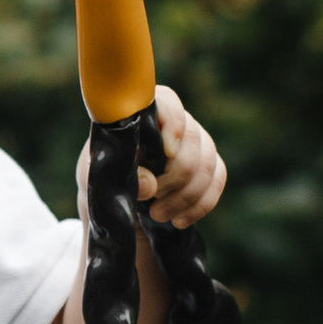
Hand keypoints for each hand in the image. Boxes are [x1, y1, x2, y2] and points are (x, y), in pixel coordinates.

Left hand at [74, 83, 226, 231]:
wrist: (120, 208)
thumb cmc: (108, 181)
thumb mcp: (104, 178)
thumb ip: (122, 175)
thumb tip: (149, 185)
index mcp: (144, 115)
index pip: (168, 103)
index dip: (173, 124)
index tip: (167, 152)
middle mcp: (174, 124)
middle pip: (193, 139)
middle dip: (176, 176)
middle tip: (153, 201)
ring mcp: (195, 144)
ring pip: (208, 163)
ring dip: (186, 195)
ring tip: (158, 215)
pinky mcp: (209, 167)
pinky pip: (218, 179)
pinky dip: (201, 204)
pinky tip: (179, 220)